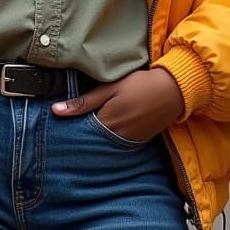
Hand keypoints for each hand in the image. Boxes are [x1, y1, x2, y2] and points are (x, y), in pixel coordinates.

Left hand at [50, 67, 185, 141]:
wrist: (173, 91)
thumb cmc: (140, 84)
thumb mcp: (110, 88)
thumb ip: (84, 101)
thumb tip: (56, 110)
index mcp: (107, 123)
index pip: (79, 133)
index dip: (69, 130)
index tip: (57, 128)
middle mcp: (116, 137)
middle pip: (91, 142)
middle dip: (80, 137)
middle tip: (67, 133)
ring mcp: (128, 141)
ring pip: (103, 145)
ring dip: (94, 139)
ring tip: (83, 132)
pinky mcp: (138, 141)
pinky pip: (117, 144)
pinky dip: (109, 139)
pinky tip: (104, 131)